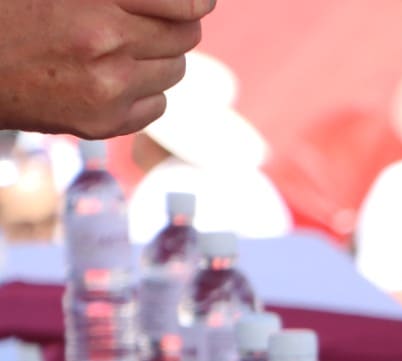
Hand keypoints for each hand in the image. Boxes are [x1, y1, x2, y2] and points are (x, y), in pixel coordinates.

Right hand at [0, 0, 212, 138]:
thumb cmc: (10, 10)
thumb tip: (185, 1)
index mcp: (96, 4)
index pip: (185, 4)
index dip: (196, 2)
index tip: (199, 3)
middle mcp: (107, 46)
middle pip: (186, 36)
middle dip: (175, 25)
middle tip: (148, 21)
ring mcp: (108, 90)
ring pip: (176, 70)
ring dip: (159, 56)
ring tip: (122, 46)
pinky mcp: (104, 122)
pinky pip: (158, 104)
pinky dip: (145, 90)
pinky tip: (112, 76)